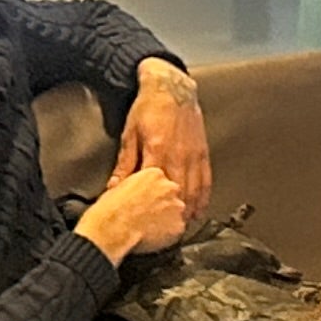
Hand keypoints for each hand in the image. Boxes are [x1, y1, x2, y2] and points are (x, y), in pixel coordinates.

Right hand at [79, 163, 193, 263]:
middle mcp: (171, 188)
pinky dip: (169, 235)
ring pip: (178, 213)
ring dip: (168, 220)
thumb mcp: (119, 186)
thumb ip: (132, 183)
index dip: (155, 194)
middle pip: (174, 196)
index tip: (148, 202)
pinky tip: (154, 237)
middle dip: (165, 205)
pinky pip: (177, 230)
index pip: (163, 182)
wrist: (112, 228)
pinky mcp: (179, 225)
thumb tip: (124, 185)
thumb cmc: (110, 208)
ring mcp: (177, 207)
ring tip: (150, 228)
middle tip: (149, 216)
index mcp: (155, 174)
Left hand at [116, 61, 211, 220]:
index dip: (153, 209)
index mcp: (158, 152)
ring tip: (183, 226)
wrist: (172, 88)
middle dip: (174, 215)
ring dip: (190, 210)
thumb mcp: (129, 135)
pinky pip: (206, 181)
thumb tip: (114, 187)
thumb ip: (124, 163)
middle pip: (179, 194)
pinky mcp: (203, 154)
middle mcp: (180, 157)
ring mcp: (194, 156)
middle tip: (168, 232)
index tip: (149, 224)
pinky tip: (199, 209)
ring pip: (195, 191)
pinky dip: (203, 197)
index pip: (156, 188)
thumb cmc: (147, 109)